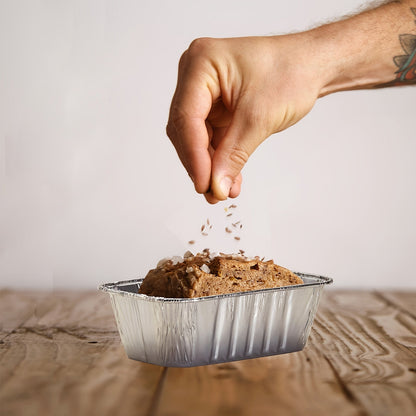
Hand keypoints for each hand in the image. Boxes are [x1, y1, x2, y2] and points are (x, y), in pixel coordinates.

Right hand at [166, 34, 323, 202]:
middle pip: (186, 129)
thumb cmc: (290, 73)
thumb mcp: (260, 117)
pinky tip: (228, 179)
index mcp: (201, 63)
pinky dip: (219, 159)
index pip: (187, 117)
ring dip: (209, 166)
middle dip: (200, 163)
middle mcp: (195, 76)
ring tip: (222, 191)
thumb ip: (234, 154)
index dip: (194, 155)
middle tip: (212, 193)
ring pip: (196, 138)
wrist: (310, 65)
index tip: (204, 184)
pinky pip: (210, 138)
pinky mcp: (214, 107)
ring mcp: (203, 92)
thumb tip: (216, 187)